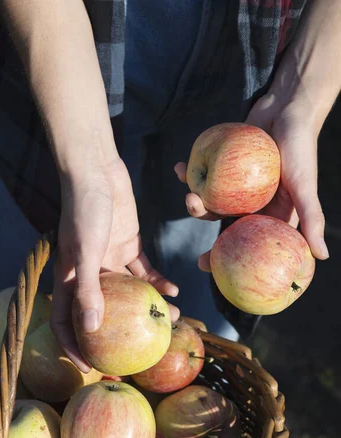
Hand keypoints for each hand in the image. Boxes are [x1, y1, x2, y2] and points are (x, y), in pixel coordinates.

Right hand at [51, 156, 178, 372]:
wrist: (96, 169)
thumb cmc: (84, 209)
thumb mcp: (85, 250)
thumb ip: (88, 289)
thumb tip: (91, 328)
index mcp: (70, 278)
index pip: (66, 320)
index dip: (73, 346)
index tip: (90, 368)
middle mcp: (89, 274)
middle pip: (103, 312)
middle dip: (121, 333)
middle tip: (143, 351)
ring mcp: (108, 260)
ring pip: (129, 293)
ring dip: (149, 306)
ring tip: (174, 317)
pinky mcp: (127, 245)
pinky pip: (143, 271)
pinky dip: (158, 282)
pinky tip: (175, 290)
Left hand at [175, 93, 328, 271]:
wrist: (288, 108)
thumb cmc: (301, 147)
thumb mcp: (305, 185)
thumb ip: (312, 218)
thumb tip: (322, 256)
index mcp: (268, 216)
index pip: (244, 245)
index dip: (224, 258)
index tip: (204, 266)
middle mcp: (250, 204)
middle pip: (220, 221)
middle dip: (201, 218)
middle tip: (192, 209)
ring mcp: (235, 185)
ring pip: (209, 198)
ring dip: (194, 195)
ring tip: (188, 186)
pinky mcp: (224, 165)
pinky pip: (204, 174)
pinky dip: (189, 172)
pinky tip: (179, 167)